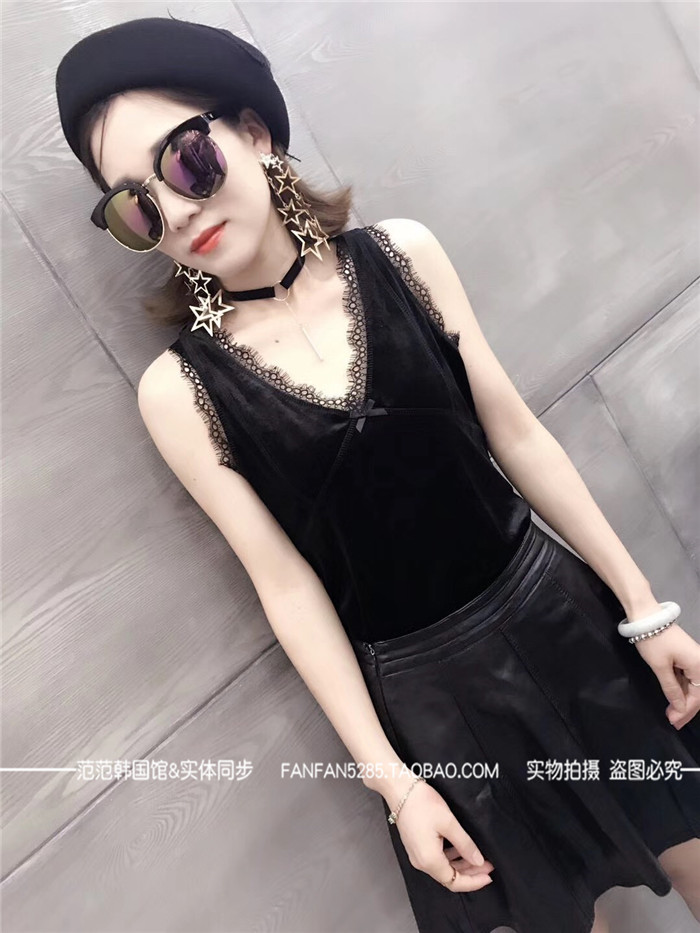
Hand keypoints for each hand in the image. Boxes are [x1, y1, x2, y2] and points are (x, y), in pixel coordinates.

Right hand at [385, 775, 494, 891]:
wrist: (400, 789)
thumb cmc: (422, 803)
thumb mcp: (449, 823)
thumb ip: (465, 845)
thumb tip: (478, 861)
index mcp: (429, 860)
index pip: (455, 882)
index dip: (474, 882)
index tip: (489, 875)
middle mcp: (421, 862)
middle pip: (449, 877)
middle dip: (470, 873)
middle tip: (488, 865)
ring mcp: (417, 855)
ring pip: (443, 868)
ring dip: (462, 865)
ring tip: (478, 857)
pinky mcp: (416, 846)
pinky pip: (436, 859)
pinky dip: (451, 857)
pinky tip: (460, 848)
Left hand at [633, 622, 699, 728]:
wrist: (646, 617)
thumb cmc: (653, 641)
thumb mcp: (660, 667)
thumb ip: (671, 689)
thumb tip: (680, 708)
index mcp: (699, 666)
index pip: (696, 697)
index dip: (685, 711)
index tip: (673, 721)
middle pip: (698, 693)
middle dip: (685, 708)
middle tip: (672, 721)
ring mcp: (693, 660)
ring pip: (692, 686)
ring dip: (682, 700)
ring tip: (670, 714)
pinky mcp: (685, 657)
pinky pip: (687, 678)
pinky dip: (680, 689)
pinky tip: (672, 699)